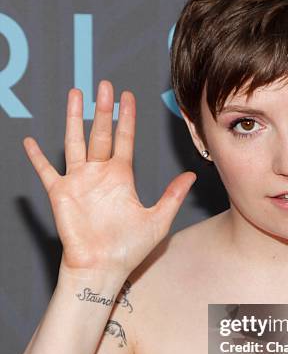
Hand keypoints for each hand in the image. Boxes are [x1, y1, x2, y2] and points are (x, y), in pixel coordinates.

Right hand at [22, 81, 195, 276]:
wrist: (103, 267)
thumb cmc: (129, 249)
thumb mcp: (157, 220)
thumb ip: (172, 196)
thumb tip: (191, 175)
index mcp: (122, 177)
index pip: (125, 139)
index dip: (127, 118)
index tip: (129, 97)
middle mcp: (100, 174)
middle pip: (101, 133)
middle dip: (103, 109)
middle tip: (105, 86)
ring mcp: (79, 181)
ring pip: (75, 141)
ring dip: (74, 118)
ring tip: (75, 94)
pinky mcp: (61, 193)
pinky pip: (46, 171)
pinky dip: (38, 157)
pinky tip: (30, 141)